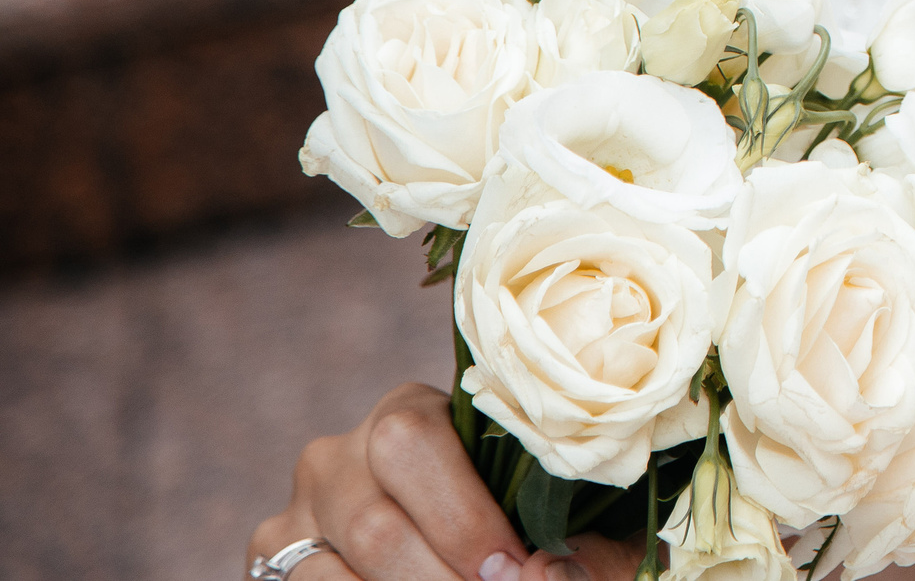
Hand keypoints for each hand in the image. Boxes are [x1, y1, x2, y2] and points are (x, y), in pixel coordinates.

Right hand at [248, 382, 641, 580]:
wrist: (448, 539)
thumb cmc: (522, 521)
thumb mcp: (558, 517)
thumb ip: (581, 542)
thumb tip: (552, 572)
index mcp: (410, 413)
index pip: (414, 445)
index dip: (464, 517)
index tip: (511, 567)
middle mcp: (339, 455)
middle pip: (374, 524)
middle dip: (440, 576)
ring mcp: (297, 514)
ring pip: (332, 573)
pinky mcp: (271, 559)